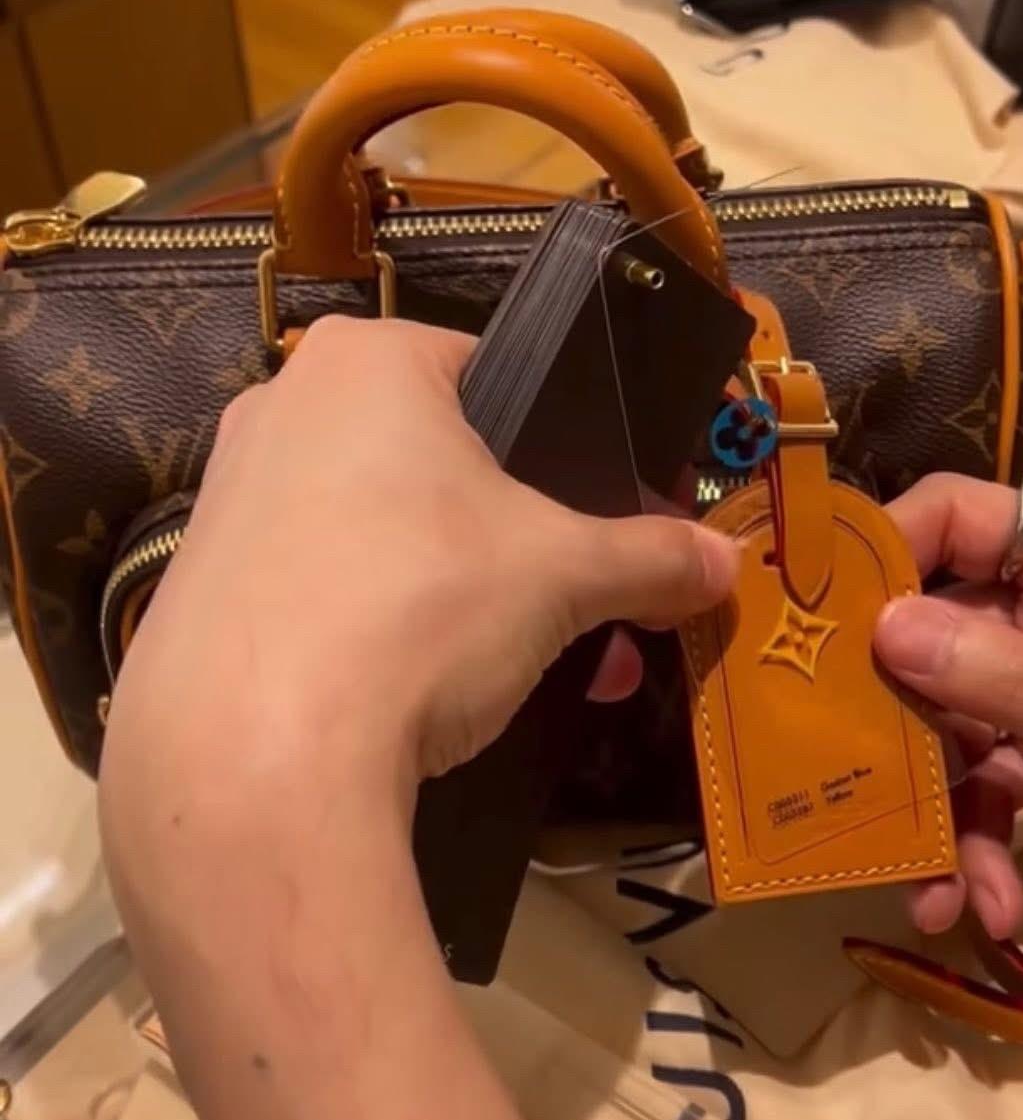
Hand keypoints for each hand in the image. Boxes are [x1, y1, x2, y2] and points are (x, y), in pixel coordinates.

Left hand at [103, 316, 736, 797]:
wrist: (256, 758)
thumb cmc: (420, 609)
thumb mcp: (563, 577)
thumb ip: (652, 558)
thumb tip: (725, 562)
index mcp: (369, 361)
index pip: (497, 378)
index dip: (567, 450)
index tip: (603, 524)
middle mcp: (282, 405)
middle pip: (444, 470)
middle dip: (531, 553)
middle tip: (587, 623)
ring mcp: (227, 498)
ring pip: (386, 537)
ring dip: (473, 603)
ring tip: (528, 681)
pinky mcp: (200, 588)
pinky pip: (322, 592)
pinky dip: (384, 636)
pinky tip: (425, 707)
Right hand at [873, 474, 1022, 939]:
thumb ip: (1011, 681)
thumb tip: (886, 626)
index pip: (965, 516)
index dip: (888, 548)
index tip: (817, 614)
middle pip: (936, 632)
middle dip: (896, 714)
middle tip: (838, 765)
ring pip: (948, 725)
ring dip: (936, 809)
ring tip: (931, 887)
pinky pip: (982, 790)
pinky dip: (974, 849)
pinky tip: (982, 908)